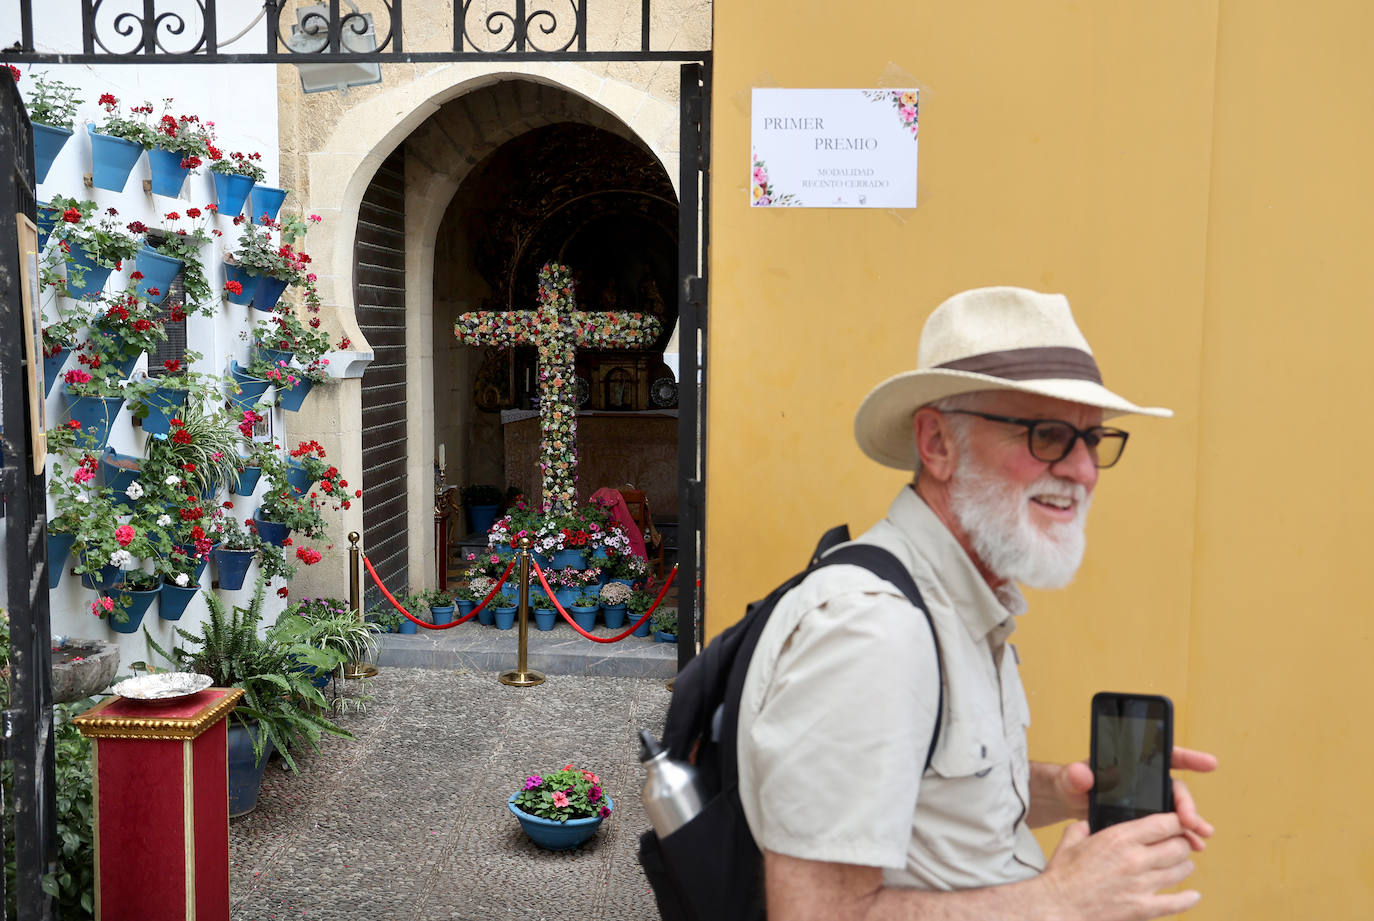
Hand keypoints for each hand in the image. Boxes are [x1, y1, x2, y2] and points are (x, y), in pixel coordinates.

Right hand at [1037, 814, 1200, 920]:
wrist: (1057, 908)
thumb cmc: (1061, 876)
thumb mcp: (1070, 841)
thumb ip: (1083, 827)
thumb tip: (1087, 824)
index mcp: (1118, 838)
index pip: (1164, 823)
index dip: (1177, 822)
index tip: (1179, 823)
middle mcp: (1135, 859)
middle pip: (1179, 846)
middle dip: (1182, 844)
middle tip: (1178, 846)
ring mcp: (1142, 885)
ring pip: (1181, 871)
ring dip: (1184, 867)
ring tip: (1180, 866)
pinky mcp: (1143, 909)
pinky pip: (1177, 903)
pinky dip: (1188, 899)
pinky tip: (1192, 895)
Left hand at [1054, 746, 1217, 849]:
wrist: (1067, 801)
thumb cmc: (1069, 783)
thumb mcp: (1069, 778)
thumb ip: (1075, 775)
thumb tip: (1082, 773)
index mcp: (1129, 763)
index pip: (1163, 755)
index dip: (1188, 757)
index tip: (1209, 763)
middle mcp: (1143, 779)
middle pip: (1173, 788)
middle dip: (1187, 804)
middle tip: (1192, 821)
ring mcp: (1146, 798)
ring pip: (1175, 808)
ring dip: (1191, 823)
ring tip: (1200, 838)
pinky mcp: (1144, 817)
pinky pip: (1168, 825)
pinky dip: (1181, 835)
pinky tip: (1192, 846)